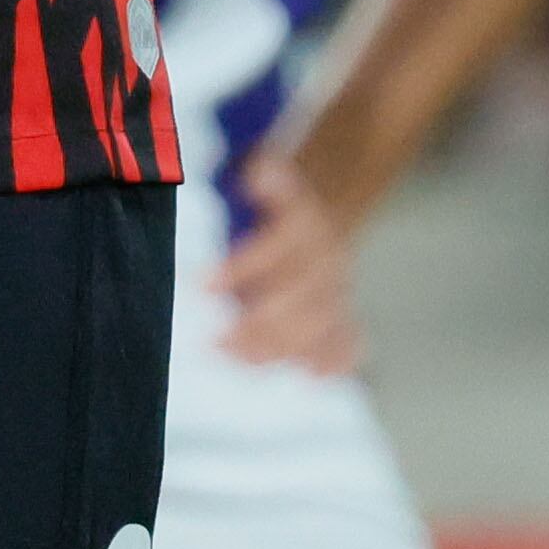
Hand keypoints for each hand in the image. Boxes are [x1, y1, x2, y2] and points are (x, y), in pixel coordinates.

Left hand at [207, 152, 367, 375]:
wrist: (323, 224)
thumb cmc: (283, 214)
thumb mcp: (274, 183)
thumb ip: (270, 181)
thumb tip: (261, 173)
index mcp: (309, 227)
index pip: (278, 247)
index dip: (241, 267)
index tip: (200, 284)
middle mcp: (329, 261)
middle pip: (300, 297)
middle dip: (257, 323)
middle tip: (214, 341)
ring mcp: (340, 292)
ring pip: (318, 325)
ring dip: (279, 346)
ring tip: (234, 357)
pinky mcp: (345, 317)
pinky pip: (348, 341)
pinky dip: (335, 359)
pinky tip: (311, 376)